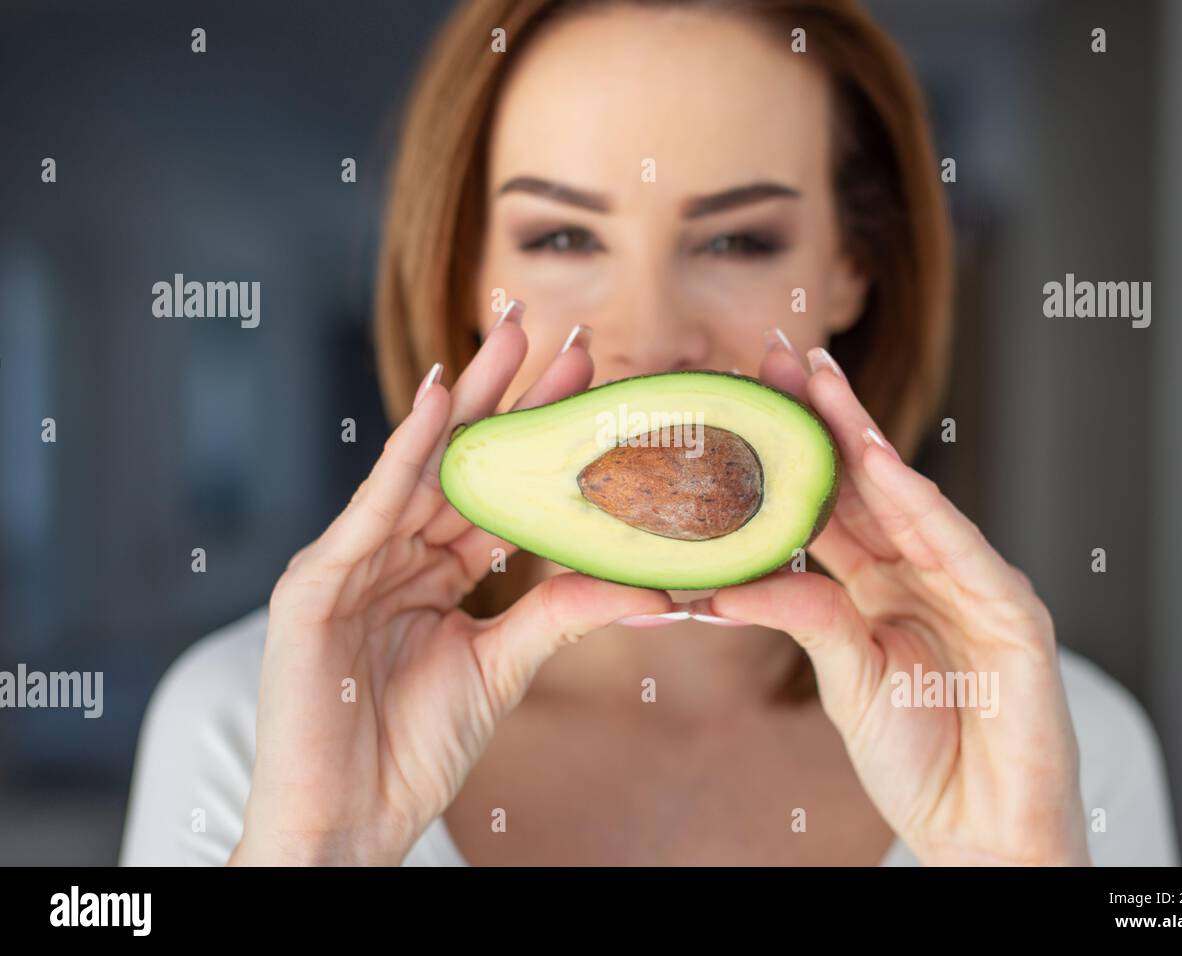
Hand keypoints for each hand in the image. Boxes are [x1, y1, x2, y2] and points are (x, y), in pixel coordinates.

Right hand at [229, 309, 671, 864]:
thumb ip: (559, 612)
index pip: (499, 486)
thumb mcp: (502, 666)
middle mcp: (395, 552)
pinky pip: (372, 505)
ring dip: (471, 398)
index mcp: (436, 570)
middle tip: (560, 326)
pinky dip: (407, 451)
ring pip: (423, 464)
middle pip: (465, 459)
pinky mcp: (316, 582)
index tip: (592, 381)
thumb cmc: (413, 746)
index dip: (543, 435)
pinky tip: (442, 396)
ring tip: (514, 333)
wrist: (349, 819)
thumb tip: (645, 582)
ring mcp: (353, 561)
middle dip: (511, 392)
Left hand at [691, 339, 1089, 865]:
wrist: (980, 827)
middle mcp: (927, 570)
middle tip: (778, 353)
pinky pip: (958, 549)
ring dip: (864, 437)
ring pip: (911, 497)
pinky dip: (920, 506)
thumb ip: (801, 614)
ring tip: (816, 382)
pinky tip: (880, 462)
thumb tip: (723, 581)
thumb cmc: (919, 753)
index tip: (749, 391)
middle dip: (825, 415)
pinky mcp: (1013, 614)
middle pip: (868, 479)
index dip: (793, 445)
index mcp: (882, 582)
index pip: (831, 497)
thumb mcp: (843, 672)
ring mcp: (973, 583)